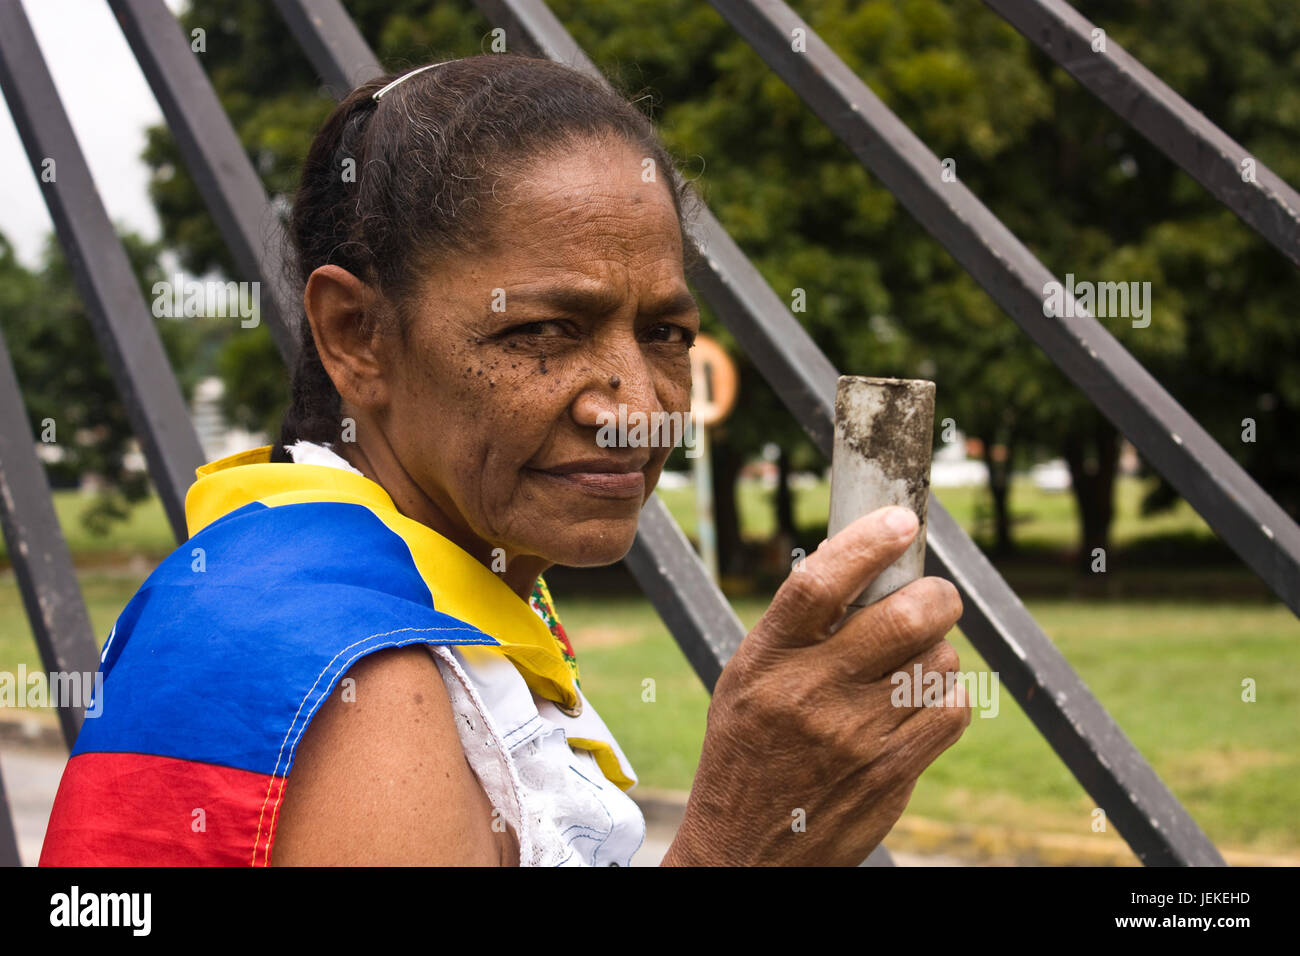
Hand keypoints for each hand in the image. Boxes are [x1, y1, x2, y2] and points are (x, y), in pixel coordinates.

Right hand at [662, 505, 968, 865]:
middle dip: (935, 596)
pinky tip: (919, 703)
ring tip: (912, 664)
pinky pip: (949, 711)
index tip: (900, 520)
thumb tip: (855, 562)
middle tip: (933, 596)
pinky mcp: (891, 773)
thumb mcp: (745, 682)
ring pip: (938, 662)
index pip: (819, 583)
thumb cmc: (744, 755)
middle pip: (902, 617)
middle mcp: (809, 694)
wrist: (744, 852)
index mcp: (766, 661)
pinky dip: (945, 698)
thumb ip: (795, 632)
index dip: (867, 542)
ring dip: (937, 652)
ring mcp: (855, 736)